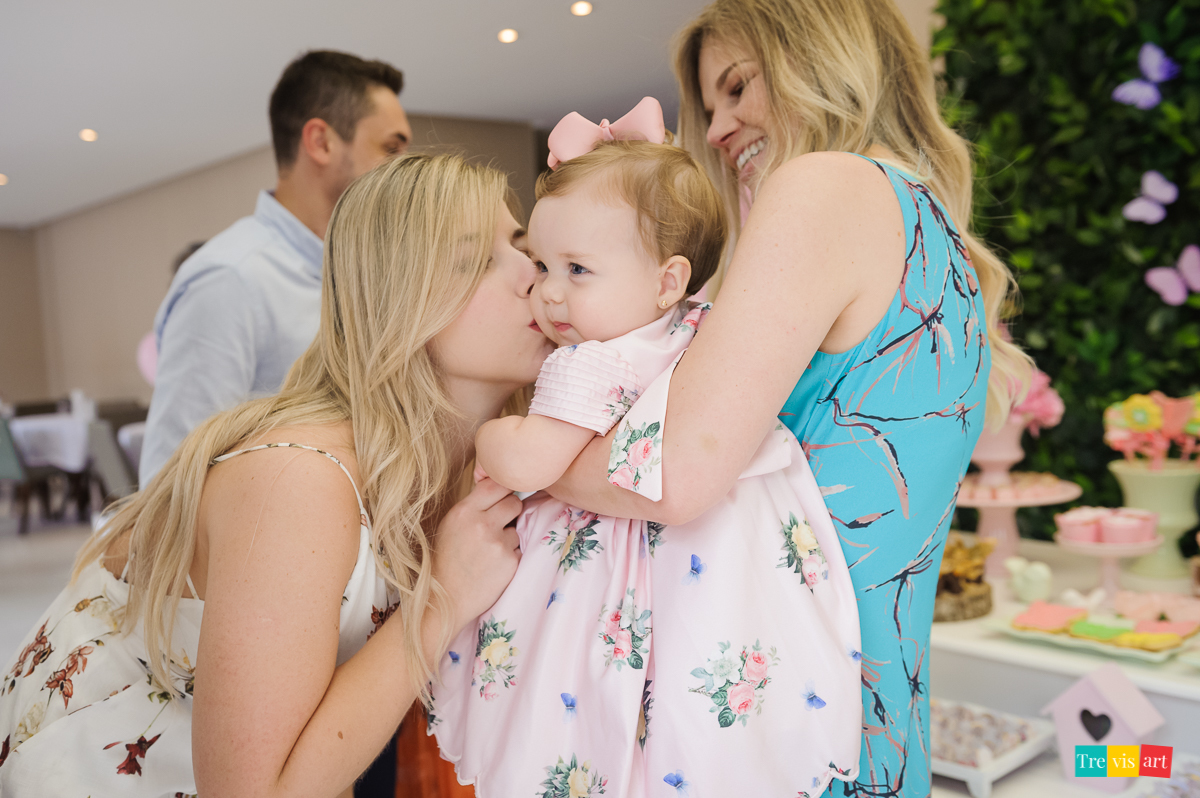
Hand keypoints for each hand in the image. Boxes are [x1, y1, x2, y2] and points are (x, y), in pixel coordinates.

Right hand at [433, 477, 521, 631]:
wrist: (446, 598)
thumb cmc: (446, 560)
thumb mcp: (450, 525)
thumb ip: (473, 507)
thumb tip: (499, 487)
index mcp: (464, 512)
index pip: (496, 485)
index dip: (503, 491)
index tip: (503, 498)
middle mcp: (482, 524)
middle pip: (514, 502)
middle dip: (511, 512)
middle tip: (499, 525)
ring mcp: (498, 544)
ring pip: (517, 528)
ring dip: (509, 537)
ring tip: (490, 552)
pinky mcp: (510, 562)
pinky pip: (520, 549)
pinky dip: (511, 556)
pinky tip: (494, 566)